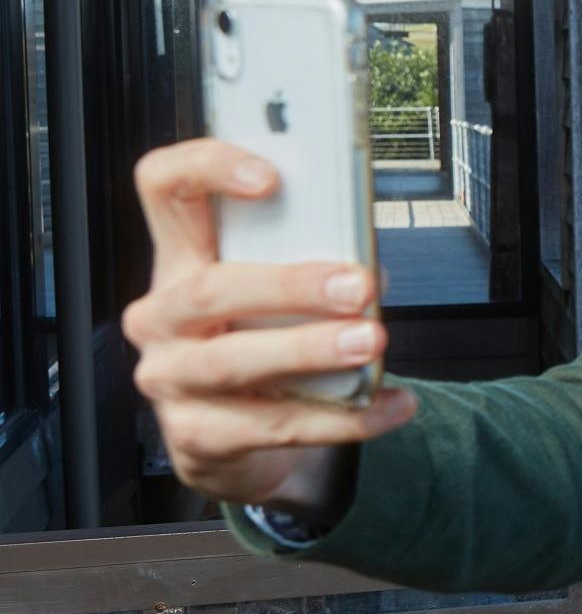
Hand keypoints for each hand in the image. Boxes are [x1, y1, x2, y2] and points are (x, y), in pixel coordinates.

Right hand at [124, 140, 416, 508]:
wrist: (236, 445)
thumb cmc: (260, 348)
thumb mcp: (277, 301)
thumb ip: (315, 269)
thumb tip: (371, 268)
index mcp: (181, 261)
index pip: (164, 188)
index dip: (206, 168)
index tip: (271, 177)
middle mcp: (161, 315)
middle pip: (209, 287)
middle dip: (290, 286)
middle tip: (358, 288)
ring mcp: (169, 377)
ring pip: (233, 361)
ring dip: (311, 350)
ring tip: (371, 343)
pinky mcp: (196, 435)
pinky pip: (274, 425)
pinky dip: (342, 417)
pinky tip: (389, 405)